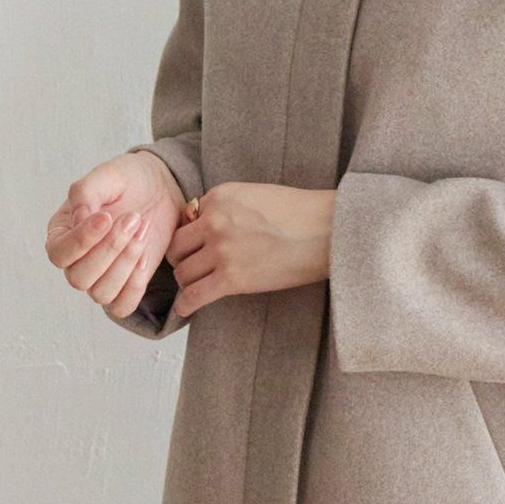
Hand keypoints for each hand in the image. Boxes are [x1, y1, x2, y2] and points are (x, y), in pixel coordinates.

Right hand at [47, 150, 187, 321]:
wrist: (159, 188)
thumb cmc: (128, 180)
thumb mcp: (107, 175)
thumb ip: (85, 192)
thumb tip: (79, 219)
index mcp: (62, 232)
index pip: (58, 253)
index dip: (81, 241)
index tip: (107, 217)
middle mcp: (77, 259)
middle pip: (78, 279)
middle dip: (109, 250)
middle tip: (133, 218)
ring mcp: (101, 275)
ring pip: (100, 294)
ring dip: (125, 264)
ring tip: (142, 231)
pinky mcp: (126, 285)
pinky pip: (122, 306)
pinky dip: (135, 286)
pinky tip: (146, 256)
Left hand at [164, 182, 336, 321]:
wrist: (328, 230)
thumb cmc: (303, 213)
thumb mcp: (257, 194)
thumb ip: (229, 207)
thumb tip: (212, 225)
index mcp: (220, 197)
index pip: (188, 218)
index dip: (194, 234)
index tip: (200, 246)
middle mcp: (214, 221)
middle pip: (177, 246)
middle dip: (182, 258)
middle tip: (192, 267)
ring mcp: (221, 251)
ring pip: (183, 272)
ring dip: (187, 282)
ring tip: (195, 287)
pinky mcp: (232, 278)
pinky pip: (195, 295)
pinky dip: (186, 304)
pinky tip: (186, 308)